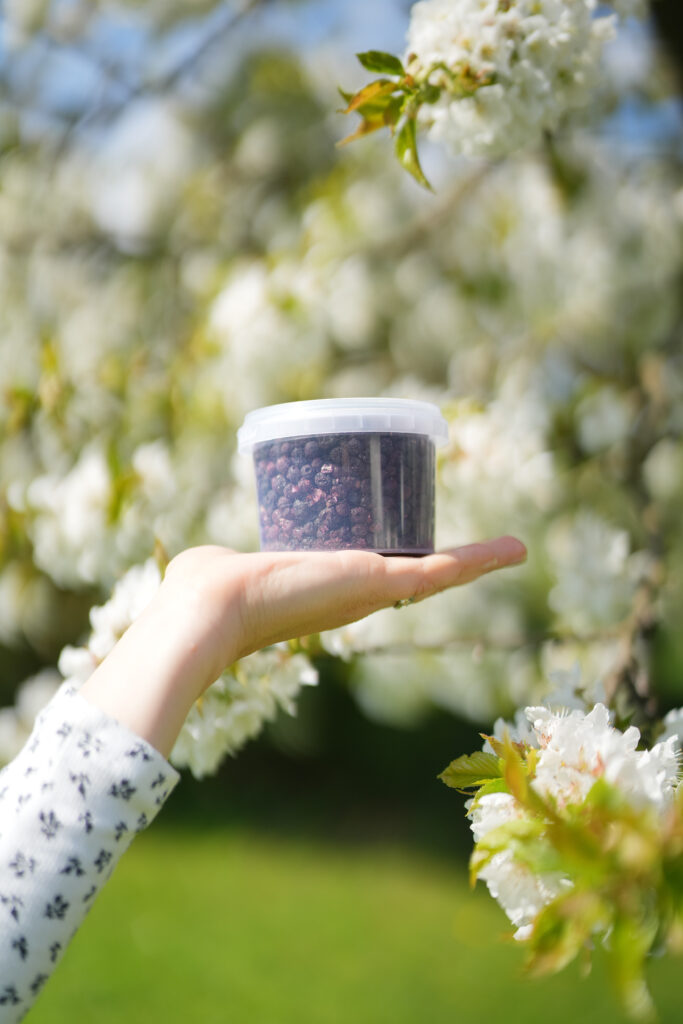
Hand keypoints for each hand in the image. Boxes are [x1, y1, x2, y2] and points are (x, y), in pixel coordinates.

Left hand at [80, 536, 525, 756]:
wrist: (212, 607)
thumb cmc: (206, 589)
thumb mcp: (223, 569)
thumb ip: (219, 565)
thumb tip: (200, 565)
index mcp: (323, 590)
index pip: (367, 575)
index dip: (390, 561)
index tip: (405, 547)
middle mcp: (353, 595)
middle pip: (410, 574)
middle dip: (444, 563)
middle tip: (481, 551)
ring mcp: (371, 592)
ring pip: (435, 574)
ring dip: (476, 562)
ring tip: (511, 551)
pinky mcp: (382, 582)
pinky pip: (444, 570)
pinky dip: (482, 560)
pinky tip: (515, 550)